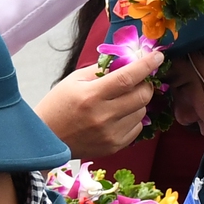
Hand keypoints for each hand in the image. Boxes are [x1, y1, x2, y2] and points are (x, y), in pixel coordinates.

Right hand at [38, 52, 161, 158]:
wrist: (45, 140)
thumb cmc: (58, 106)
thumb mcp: (74, 81)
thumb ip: (101, 69)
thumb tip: (127, 60)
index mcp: (91, 96)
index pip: (127, 78)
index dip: (146, 65)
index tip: (157, 57)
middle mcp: (103, 116)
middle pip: (141, 96)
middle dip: (145, 84)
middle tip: (137, 81)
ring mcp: (110, 134)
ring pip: (142, 112)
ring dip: (137, 102)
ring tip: (120, 100)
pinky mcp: (114, 147)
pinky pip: (136, 128)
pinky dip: (132, 118)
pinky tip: (118, 115)